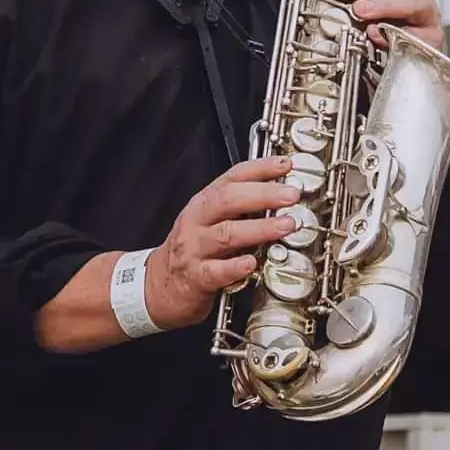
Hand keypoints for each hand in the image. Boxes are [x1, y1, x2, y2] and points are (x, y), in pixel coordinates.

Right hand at [145, 156, 300, 329]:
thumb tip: (279, 193)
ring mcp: (195, 249)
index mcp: (204, 203)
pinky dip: (235, 267)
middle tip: (291, 194)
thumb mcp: (210, 220)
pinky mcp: (195, 278)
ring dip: (259, 228)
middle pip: (229, 200)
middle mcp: (197, 221)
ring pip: (226, 234)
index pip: (232, 177)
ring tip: (285, 225)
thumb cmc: (192, 249)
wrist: (158, 285)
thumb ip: (240, 207)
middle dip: (263, 195)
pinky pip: (215, 271)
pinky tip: (252, 263)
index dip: (259, 168)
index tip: (285, 164)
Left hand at [348, 0, 443, 50]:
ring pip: (414, 0)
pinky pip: (416, 34)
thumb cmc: (379, 24)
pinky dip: (393, 34)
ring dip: (384, 4)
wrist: (396, 58)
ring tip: (360, 10)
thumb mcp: (363, 0)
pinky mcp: (429, 38)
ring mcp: (425, 13)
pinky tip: (375, 34)